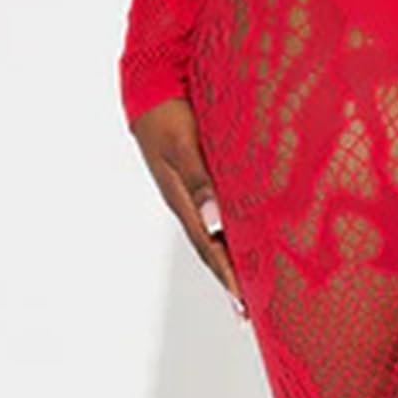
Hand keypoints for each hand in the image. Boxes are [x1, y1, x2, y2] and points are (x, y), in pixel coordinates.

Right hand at [130, 95, 249, 317]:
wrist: (149, 87)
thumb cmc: (166, 114)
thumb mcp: (182, 144)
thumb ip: (199, 179)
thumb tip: (215, 219)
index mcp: (181, 201)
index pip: (209, 248)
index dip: (227, 276)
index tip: (244, 303)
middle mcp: (186, 202)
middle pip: (211, 249)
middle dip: (229, 279)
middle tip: (247, 311)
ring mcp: (190, 191)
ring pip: (214, 233)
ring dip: (230, 259)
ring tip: (248, 284)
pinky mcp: (197, 176)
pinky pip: (218, 212)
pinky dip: (230, 231)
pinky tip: (241, 236)